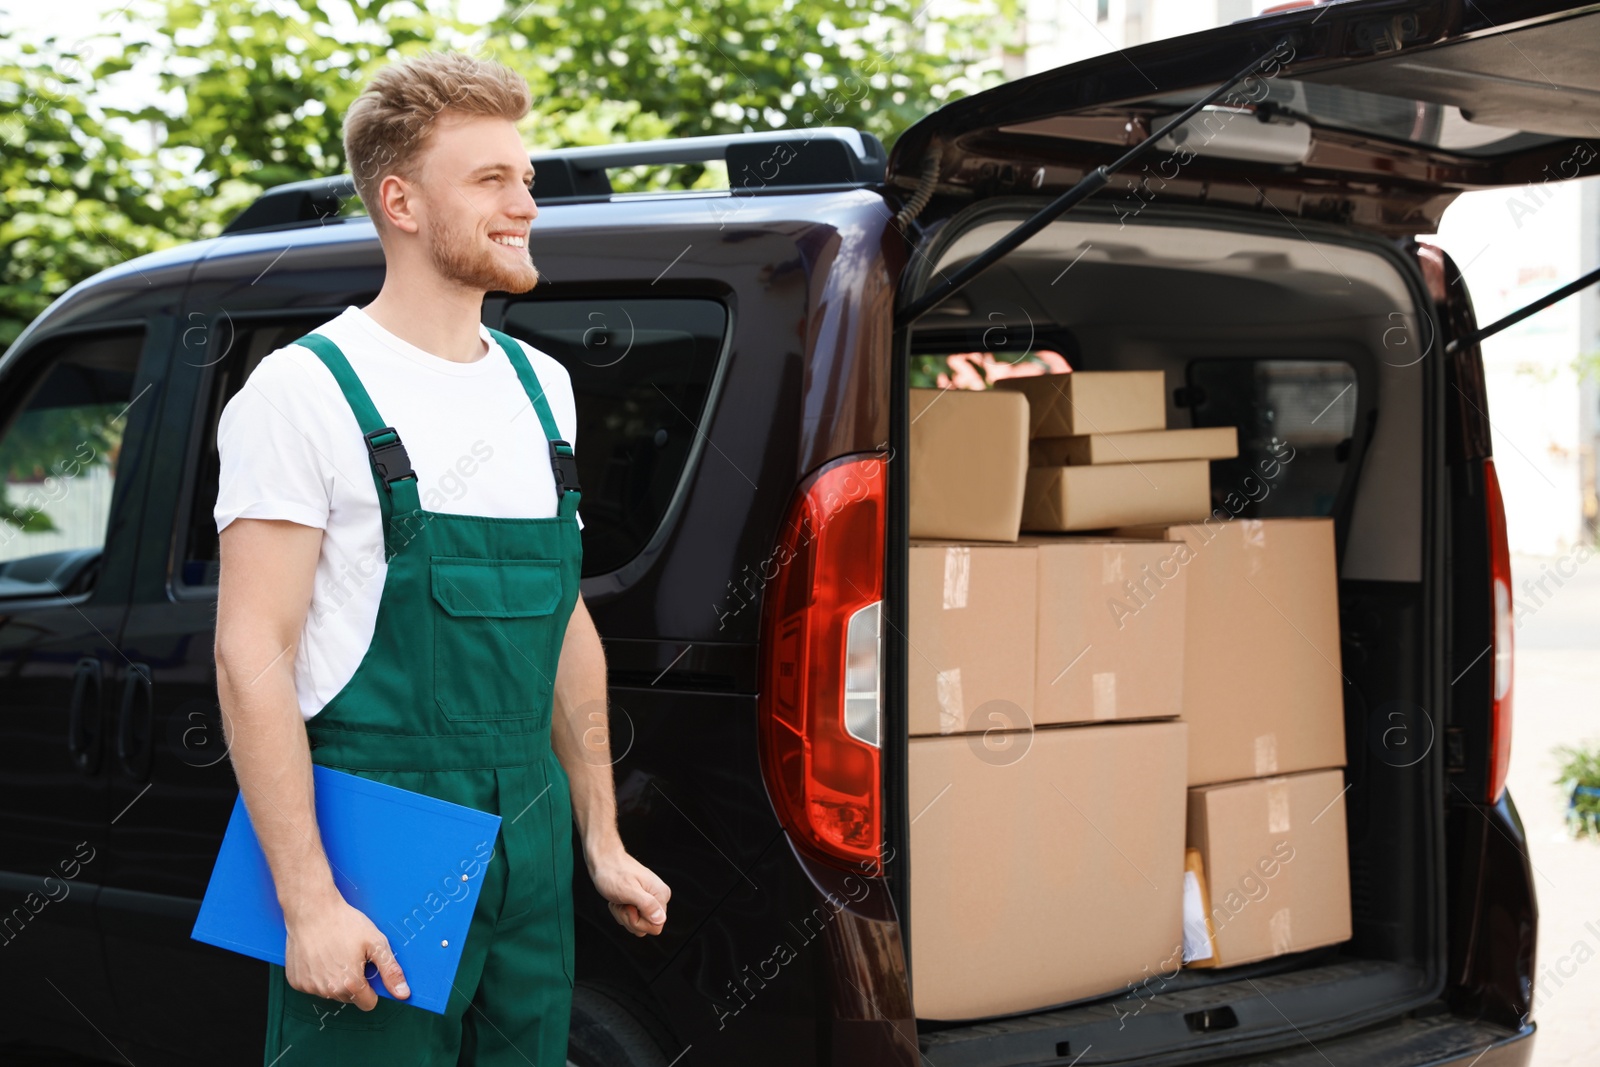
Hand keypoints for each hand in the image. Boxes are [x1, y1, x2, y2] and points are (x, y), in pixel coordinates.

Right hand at [282, 885, 409, 1009]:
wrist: (312, 909)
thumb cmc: (345, 923)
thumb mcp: (376, 943)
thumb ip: (391, 971)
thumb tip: (403, 994)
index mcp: (350, 985)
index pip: (368, 1003)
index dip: (372, 987)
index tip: (367, 969)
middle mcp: (327, 991)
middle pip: (349, 998)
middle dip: (353, 983)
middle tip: (351, 957)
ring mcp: (309, 987)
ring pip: (330, 993)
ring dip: (335, 980)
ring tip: (334, 954)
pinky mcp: (295, 981)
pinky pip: (312, 986)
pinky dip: (317, 976)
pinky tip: (319, 956)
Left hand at [589, 848, 669, 936]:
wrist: (604, 860)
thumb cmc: (613, 873)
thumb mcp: (628, 890)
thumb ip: (646, 905)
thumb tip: (660, 919)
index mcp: (661, 895)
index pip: (656, 926)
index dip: (638, 922)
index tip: (628, 906)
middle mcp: (659, 898)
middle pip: (647, 927)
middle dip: (629, 918)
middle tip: (622, 902)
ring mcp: (650, 899)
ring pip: (638, 924)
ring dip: (623, 915)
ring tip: (619, 899)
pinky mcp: (641, 901)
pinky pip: (633, 918)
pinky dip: (621, 912)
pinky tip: (618, 899)